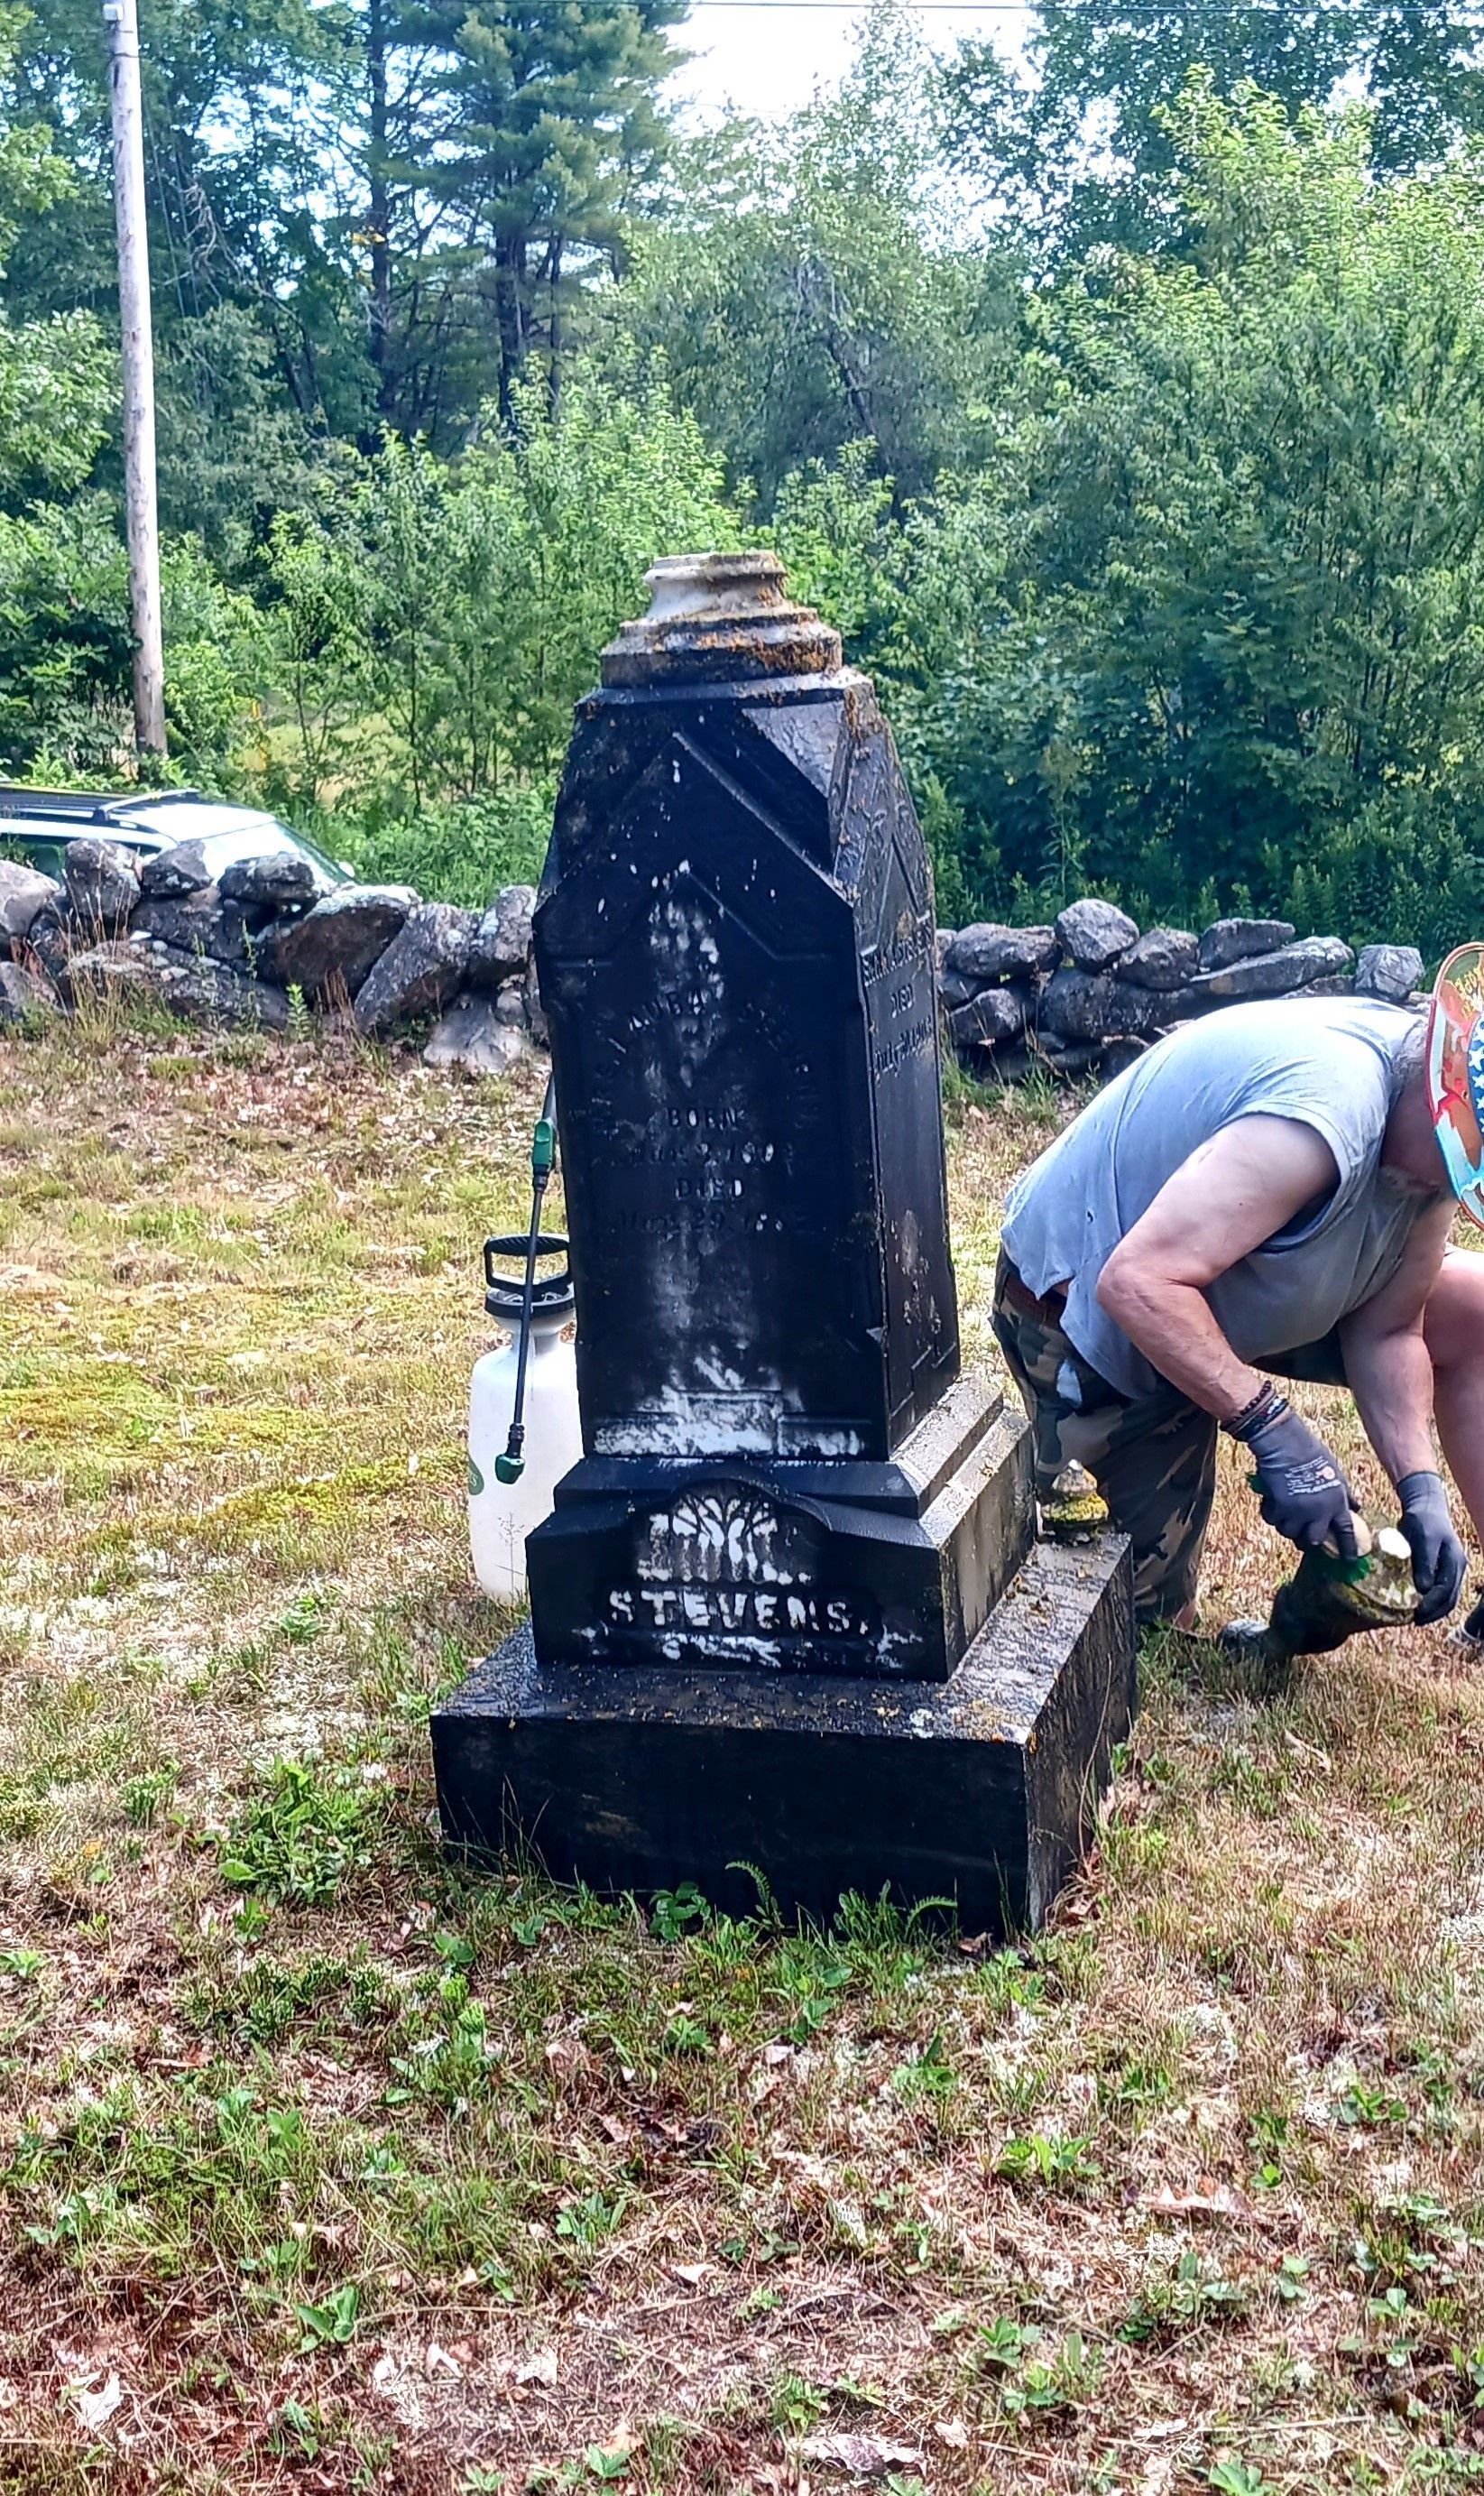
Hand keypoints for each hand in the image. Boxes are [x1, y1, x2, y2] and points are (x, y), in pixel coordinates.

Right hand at [1235, 1396, 1357, 1555]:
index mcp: (1336, 1503)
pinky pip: (1273, 1520)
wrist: (1287, 1445)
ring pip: (1290, 1532)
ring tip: (1286, 1516)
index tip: (1349, 1561)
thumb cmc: (1313, 1454)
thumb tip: (1356, 1507)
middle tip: (1304, 1537)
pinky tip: (1272, 1504)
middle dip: (1308, 1541)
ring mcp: (1297, 1512)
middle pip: (1313, 1540)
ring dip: (1288, 1527)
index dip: (1348, 1549)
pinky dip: (1272, 1514)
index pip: (1346, 1533)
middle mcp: (1318, 1512)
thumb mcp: (1337, 1473)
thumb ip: (1345, 1494)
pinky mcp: (1278, 1507)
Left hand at [1397, 1470, 1466, 1624]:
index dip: (1431, 1606)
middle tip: (1414, 1621)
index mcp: (1455, 1562)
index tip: (1415, 1614)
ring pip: (1447, 1598)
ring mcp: (1452, 1569)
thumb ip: (1425, 1562)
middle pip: (1450, 1599)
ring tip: (1415, 1618)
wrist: (1426, 1506)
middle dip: (1433, 1613)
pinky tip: (1418, 1605)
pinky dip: (1432, 1601)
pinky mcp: (1443, 1569)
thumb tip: (1423, 1588)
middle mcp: (1457, 1568)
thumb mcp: (1424, 1538)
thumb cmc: (1424, 1520)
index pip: (1446, 1592)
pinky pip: (1441, 1591)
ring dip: (1433, 1610)